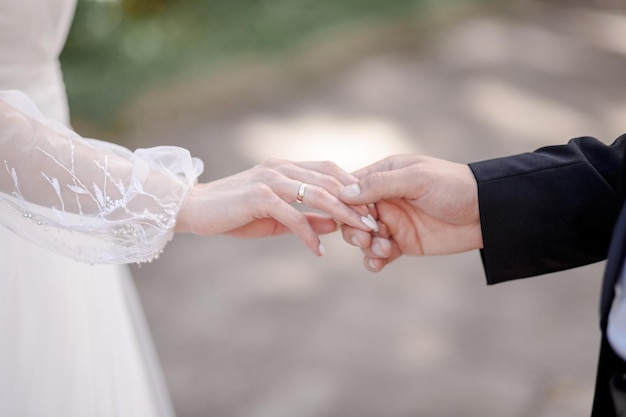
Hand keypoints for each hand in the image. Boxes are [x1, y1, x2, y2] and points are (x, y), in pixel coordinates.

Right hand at [176, 158, 377, 255]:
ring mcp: (270, 180)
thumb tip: (336, 224)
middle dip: (357, 203)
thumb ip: (306, 216)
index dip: (355, 188)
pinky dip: (308, 233)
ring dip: (343, 215)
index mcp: (288, 168)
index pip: (330, 172)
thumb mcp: (276, 216)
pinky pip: (292, 215)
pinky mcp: (258, 197)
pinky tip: (319, 251)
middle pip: (330, 182)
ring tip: (361, 234)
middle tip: (377, 224)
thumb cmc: (236, 213)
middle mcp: (282, 168)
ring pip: (317, 194)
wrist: (195, 209)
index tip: (373, 209)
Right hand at [339, 155, 482, 270]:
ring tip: (384, 249)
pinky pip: (379, 254)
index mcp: (384, 176)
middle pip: (352, 217)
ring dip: (367, 246)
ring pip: (364, 237)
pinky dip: (374, 261)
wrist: (487, 213)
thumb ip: (380, 185)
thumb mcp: (416, 179)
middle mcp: (385, 199)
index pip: (350, 188)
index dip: (344, 204)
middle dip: (354, 229)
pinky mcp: (403, 243)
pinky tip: (378, 264)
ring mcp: (393, 222)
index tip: (349, 216)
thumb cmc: (453, 186)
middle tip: (367, 238)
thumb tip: (344, 193)